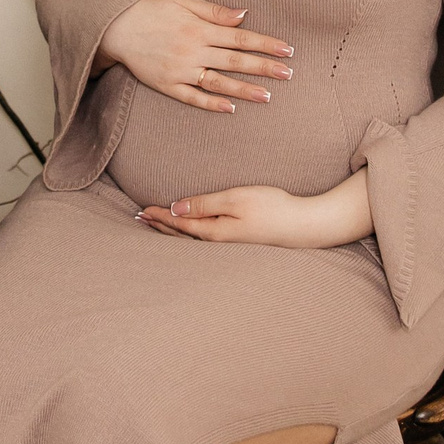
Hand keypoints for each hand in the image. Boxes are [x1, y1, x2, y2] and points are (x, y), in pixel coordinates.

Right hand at [98, 0, 293, 111]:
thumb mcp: (184, 1)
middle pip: (234, 61)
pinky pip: (192, 97)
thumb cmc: (154, 10)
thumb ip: (215, 11)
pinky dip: (211, 103)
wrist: (117, 28)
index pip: (240, 38)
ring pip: (218, 82)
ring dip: (244, 90)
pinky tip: (230, 108)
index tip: (287, 50)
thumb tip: (244, 15)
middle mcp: (193, 50)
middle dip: (263, 67)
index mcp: (200, 29)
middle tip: (288, 74)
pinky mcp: (167, 85)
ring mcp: (180, 70)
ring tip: (267, 96)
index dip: (265, 44)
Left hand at [141, 178, 369, 248]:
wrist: (304, 226)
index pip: (179, 225)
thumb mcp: (235, 199)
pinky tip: (192, 231)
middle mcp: (218, 242)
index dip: (159, 217)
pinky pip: (206, 239)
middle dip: (160, 227)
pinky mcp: (239, 241)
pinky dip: (190, 233)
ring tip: (157, 226)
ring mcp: (229, 244)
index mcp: (214, 232)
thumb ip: (204, 204)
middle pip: (182, 236)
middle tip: (140, 220)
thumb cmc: (272, 208)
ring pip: (192, 239)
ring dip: (173, 231)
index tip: (141, 212)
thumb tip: (175, 209)